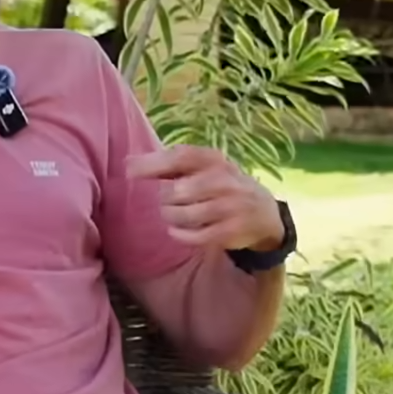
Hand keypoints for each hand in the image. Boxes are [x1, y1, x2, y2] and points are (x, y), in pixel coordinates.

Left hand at [126, 145, 282, 250]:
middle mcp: (224, 180)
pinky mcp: (231, 231)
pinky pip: (194, 236)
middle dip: (164, 198)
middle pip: (177, 191)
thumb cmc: (220, 185)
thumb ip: (168, 165)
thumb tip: (127, 163)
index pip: (181, 156)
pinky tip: (177, 231)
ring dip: (170, 216)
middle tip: (167, 200)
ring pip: (183, 215)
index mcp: (213, 160)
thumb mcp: (202, 169)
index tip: (128, 172)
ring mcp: (230, 206)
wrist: (264, 213)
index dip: (153, 163)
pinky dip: (179, 235)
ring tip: (175, 214)